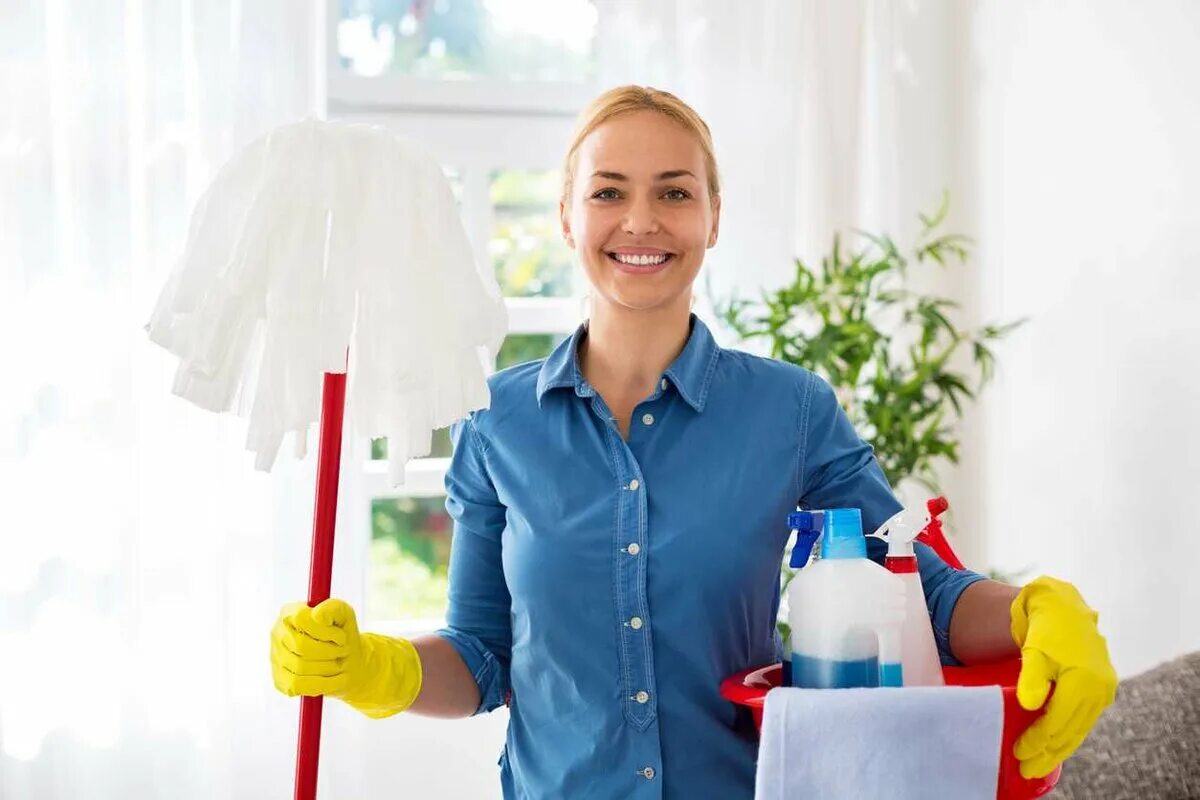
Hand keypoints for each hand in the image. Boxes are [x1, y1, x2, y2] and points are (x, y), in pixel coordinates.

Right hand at [270, 598, 422, 717]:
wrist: (347, 664)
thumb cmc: (348, 636)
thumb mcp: (347, 618)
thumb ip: (334, 609)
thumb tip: (318, 613)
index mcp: (289, 615)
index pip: (298, 619)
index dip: (322, 630)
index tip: (341, 636)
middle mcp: (277, 635)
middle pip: (301, 646)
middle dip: (329, 650)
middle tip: (344, 651)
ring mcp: (275, 659)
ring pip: (301, 666)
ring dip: (327, 667)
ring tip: (338, 664)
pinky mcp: (280, 681)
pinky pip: (296, 686)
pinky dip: (317, 685)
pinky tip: (327, 679)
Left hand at [1011, 576, 1117, 778]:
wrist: (1065, 610)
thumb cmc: (1046, 630)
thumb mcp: (1034, 652)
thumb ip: (1031, 678)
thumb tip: (1029, 706)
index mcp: (1083, 681)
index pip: (1057, 722)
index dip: (1038, 741)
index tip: (1019, 753)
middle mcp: (1098, 690)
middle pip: (1070, 732)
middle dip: (1047, 753)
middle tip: (1026, 769)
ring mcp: (1103, 692)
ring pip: (1079, 729)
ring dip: (1058, 749)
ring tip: (1039, 764)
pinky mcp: (1101, 691)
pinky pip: (1083, 720)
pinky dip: (1068, 735)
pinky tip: (1054, 746)